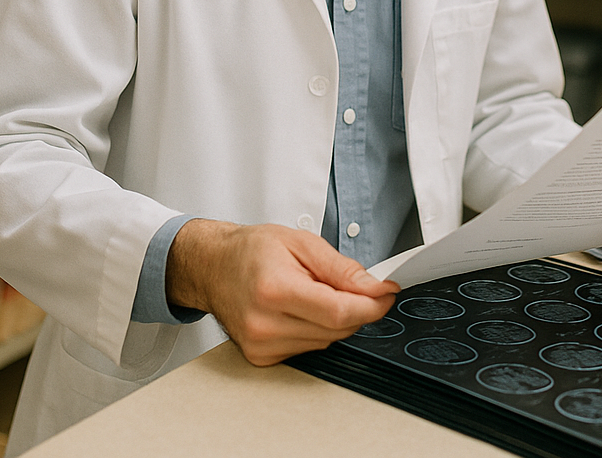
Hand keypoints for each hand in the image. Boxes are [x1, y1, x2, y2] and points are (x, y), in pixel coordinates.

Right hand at [165, 219, 398, 365]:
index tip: (387, 293)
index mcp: (274, 290)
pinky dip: (316, 329)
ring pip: (326, 341)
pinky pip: (309, 348)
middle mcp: (264, 324)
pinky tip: (302, 309)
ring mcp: (260, 346)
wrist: (214, 266)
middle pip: (336, 329)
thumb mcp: (301, 242)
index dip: (371, 305)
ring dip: (336, 319)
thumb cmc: (252, 250)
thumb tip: (376, 288)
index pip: (339, 312)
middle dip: (357, 308)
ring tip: (315, 290)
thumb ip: (342, 268)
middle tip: (357, 286)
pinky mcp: (261, 358)